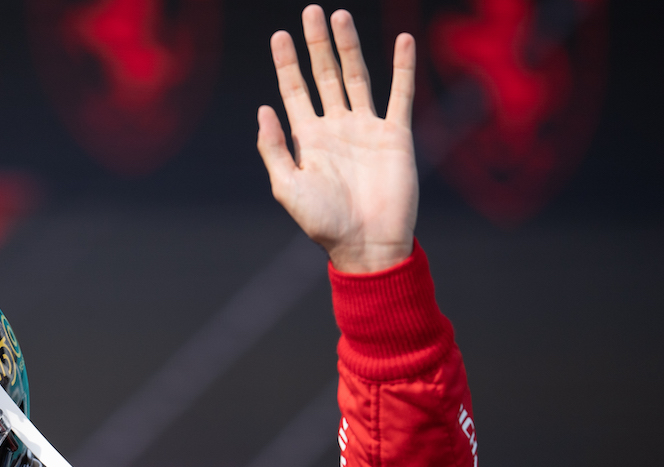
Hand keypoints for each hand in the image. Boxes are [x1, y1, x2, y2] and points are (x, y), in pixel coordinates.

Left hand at [257, 6, 417, 272]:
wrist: (367, 244)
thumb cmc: (324, 223)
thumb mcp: (288, 188)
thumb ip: (273, 149)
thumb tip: (263, 109)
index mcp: (308, 139)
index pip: (294, 91)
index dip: (286, 63)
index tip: (278, 35)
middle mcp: (336, 127)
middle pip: (324, 75)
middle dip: (316, 44)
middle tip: (310, 11)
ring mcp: (366, 128)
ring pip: (356, 76)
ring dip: (348, 47)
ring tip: (339, 16)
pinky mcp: (395, 134)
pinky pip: (400, 93)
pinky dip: (402, 67)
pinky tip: (403, 39)